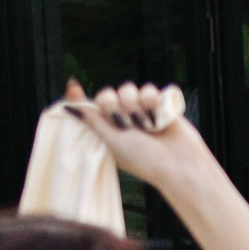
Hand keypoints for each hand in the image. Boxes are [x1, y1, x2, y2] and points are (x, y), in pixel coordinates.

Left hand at [62, 80, 219, 194]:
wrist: (180, 164)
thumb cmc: (144, 158)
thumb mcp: (112, 140)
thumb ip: (92, 119)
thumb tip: (68, 106)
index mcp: (107, 129)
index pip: (89, 107)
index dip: (81, 97)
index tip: (72, 85)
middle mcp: (122, 118)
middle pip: (107, 94)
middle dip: (114, 106)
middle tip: (125, 124)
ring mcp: (141, 111)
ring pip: (128, 89)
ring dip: (135, 106)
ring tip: (146, 125)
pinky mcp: (159, 105)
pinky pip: (149, 89)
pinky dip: (152, 102)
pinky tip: (158, 118)